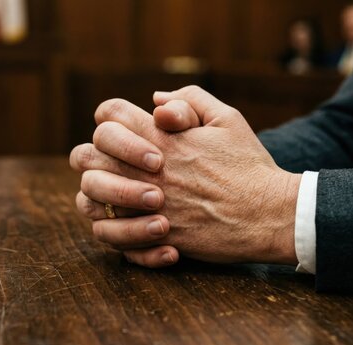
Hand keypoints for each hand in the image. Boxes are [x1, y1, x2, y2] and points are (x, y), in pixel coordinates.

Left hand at [70, 86, 301, 266]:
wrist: (268, 215)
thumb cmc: (249, 166)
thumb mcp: (227, 118)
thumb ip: (190, 99)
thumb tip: (154, 100)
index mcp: (161, 139)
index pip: (108, 115)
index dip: (110, 118)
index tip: (126, 130)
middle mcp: (145, 172)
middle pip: (85, 155)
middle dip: (94, 155)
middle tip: (113, 164)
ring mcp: (144, 206)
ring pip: (87, 197)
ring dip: (96, 194)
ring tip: (116, 196)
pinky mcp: (151, 237)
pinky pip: (106, 233)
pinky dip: (111, 228)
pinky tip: (129, 223)